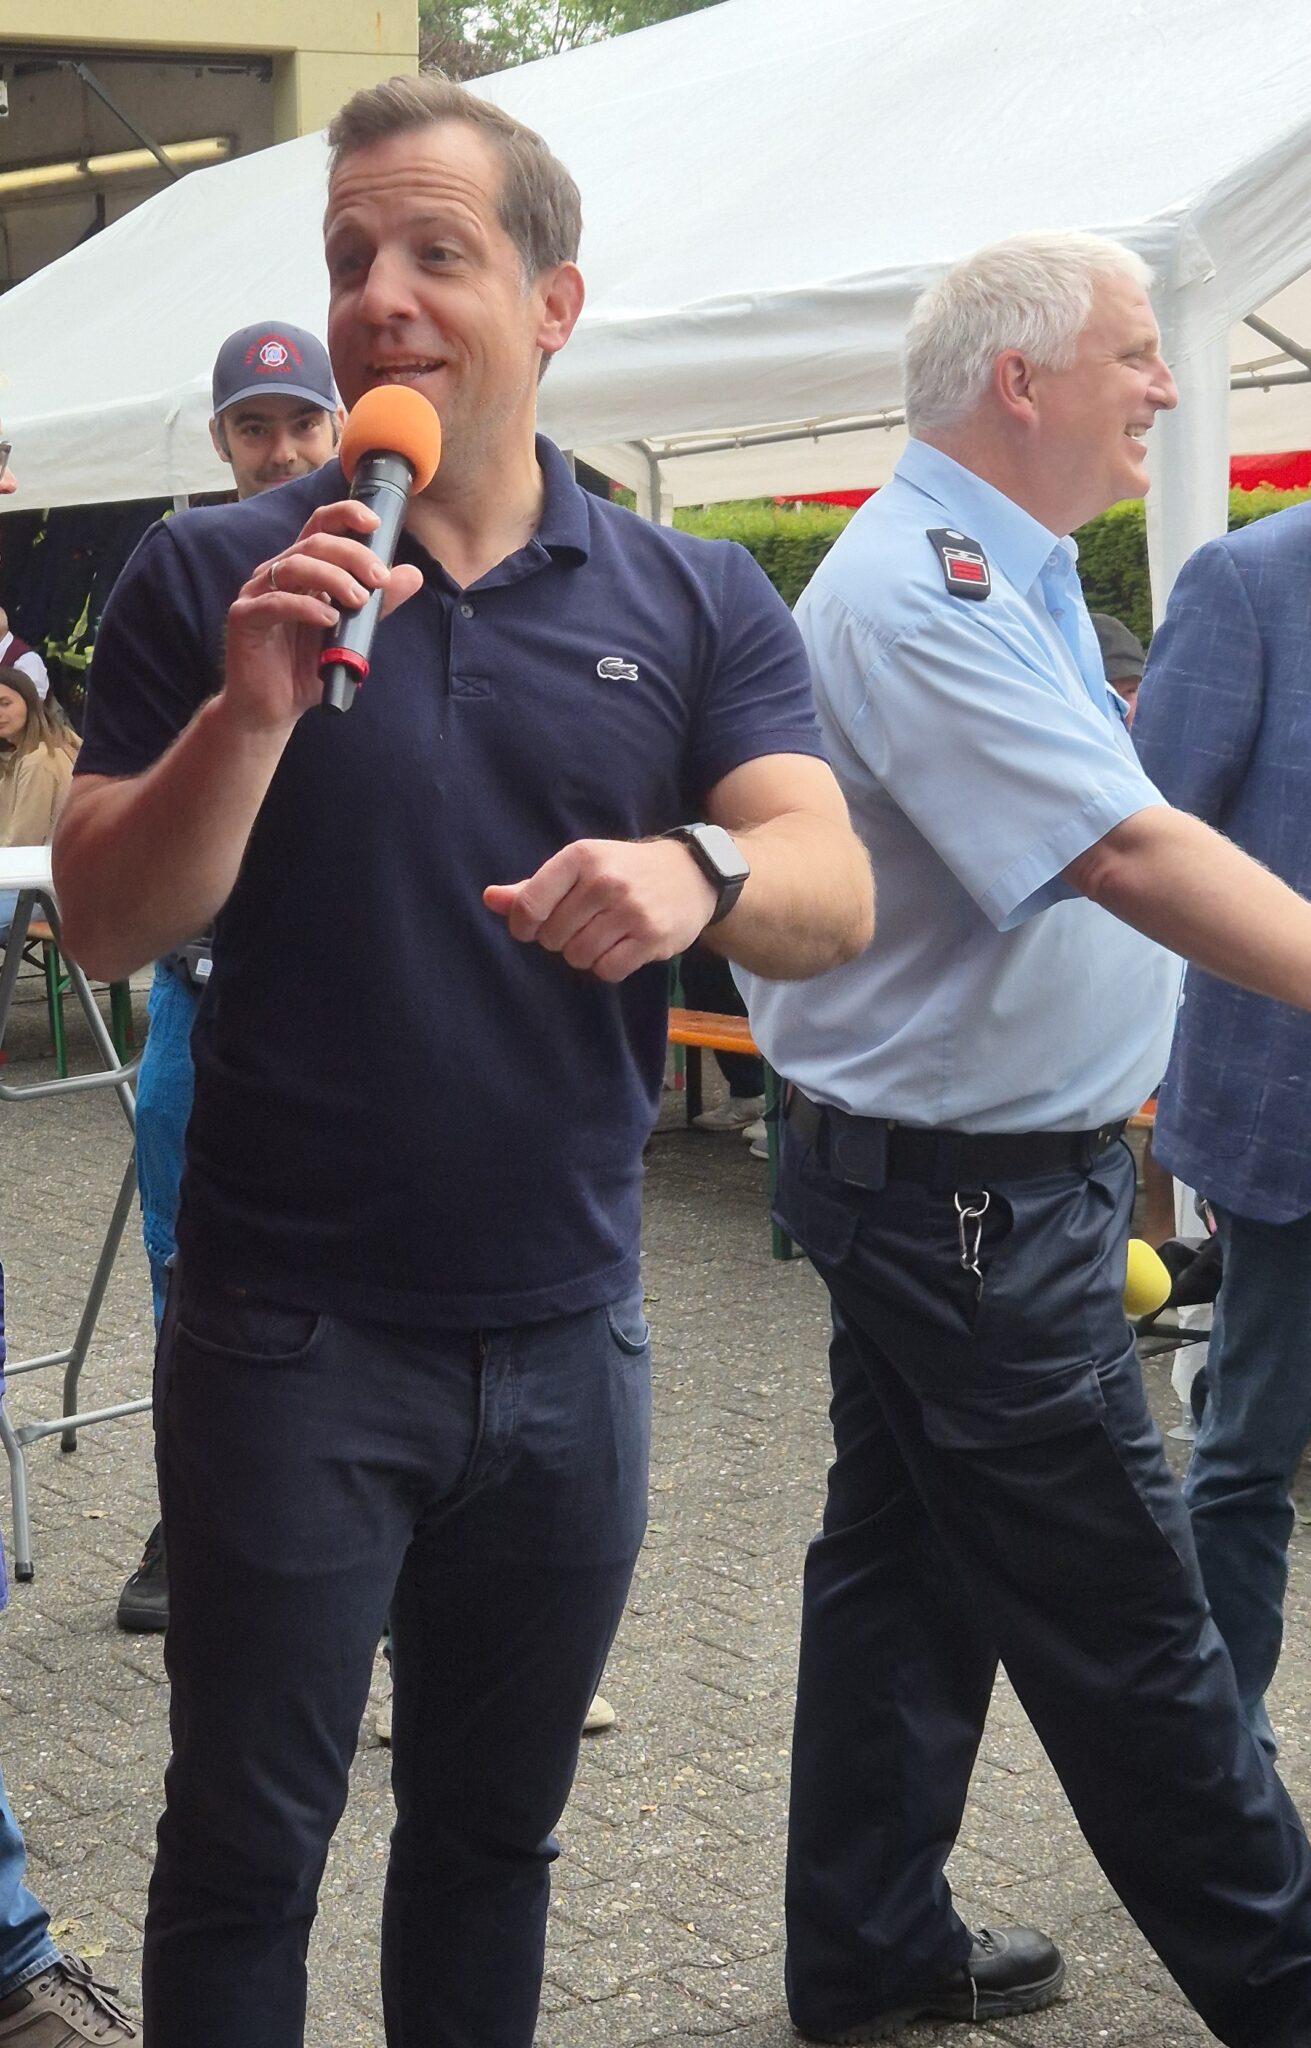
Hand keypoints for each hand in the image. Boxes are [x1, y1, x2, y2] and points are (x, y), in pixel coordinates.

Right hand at [220, 500, 423, 735]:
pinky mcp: (244, 618)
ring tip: (358, 601)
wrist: (272, 709)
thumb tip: (411, 574)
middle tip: (379, 579)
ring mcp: (257, 594)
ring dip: (333, 578)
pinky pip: (275, 602)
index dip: (345, 515)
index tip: (374, 522)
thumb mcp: (351, 634)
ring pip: (295, 566)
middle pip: (314, 543)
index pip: (320, 527)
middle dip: (352, 555)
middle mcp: (276, 574)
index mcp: (301, 570)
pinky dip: (306, 607)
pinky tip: (329, 619)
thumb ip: (377, 605)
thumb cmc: (306, 668)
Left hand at [484, 838, 718, 981]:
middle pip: (552, 936)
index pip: (530, 904)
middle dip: (559, 940)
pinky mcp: (651, 937)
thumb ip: (533, 887)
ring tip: (599, 937)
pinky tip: (617, 950)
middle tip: (578, 927)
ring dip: (583, 955)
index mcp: (581, 857)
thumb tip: (489, 899)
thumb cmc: (624, 870)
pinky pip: (608, 970)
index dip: (523, 926)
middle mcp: (605, 881)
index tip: (532, 928)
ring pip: (578, 956)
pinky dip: (606, 967)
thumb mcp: (580, 866)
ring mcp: (630, 910)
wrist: (691, 874)